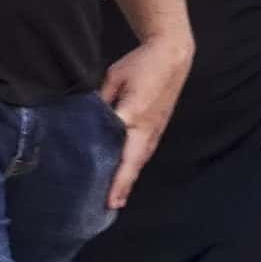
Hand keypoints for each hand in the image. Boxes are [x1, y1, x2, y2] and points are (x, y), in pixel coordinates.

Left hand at [98, 33, 190, 208]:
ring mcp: (156, 129)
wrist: (173, 55)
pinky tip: (128, 173)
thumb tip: (87, 119)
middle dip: (123, 185)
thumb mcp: (113, 77)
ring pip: (141, 159)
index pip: (121, 152)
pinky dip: (136, 165)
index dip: (115, 176)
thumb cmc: (141, 63)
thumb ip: (100, 100)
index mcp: (134, 115)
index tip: (109, 196)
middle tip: (111, 206)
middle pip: (134, 163)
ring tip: (117, 197)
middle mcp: (147, 128)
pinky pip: (146, 151)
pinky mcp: (159, 126)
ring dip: (130, 178)